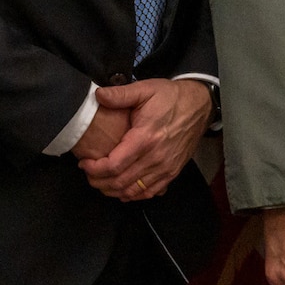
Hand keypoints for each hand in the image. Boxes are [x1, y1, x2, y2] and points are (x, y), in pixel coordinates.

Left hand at [76, 78, 209, 200]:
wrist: (200, 105)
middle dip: (98, 182)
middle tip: (88, 173)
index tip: (83, 163)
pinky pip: (149, 192)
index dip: (94, 169)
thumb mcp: (146, 89)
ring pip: (133, 191)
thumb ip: (120, 94)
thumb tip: (98, 95)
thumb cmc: (171, 97)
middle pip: (120, 182)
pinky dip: (133, 195)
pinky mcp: (173, 172)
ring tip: (101, 181)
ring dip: (113, 191)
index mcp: (146, 138)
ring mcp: (166, 167)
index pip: (114, 165)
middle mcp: (156, 157)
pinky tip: (122, 188)